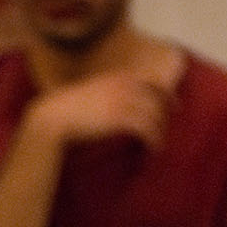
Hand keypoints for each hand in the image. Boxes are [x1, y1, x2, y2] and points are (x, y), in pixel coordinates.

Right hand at [28, 70, 169, 148]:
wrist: (53, 116)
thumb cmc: (65, 106)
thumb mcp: (90, 90)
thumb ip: (106, 90)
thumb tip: (114, 102)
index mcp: (117, 77)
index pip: (151, 82)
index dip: (166, 93)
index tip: (173, 104)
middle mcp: (124, 86)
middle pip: (157, 99)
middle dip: (166, 114)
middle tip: (168, 127)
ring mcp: (123, 101)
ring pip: (154, 115)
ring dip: (160, 131)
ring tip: (159, 144)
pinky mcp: (120, 119)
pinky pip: (147, 129)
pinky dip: (154, 140)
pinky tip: (153, 148)